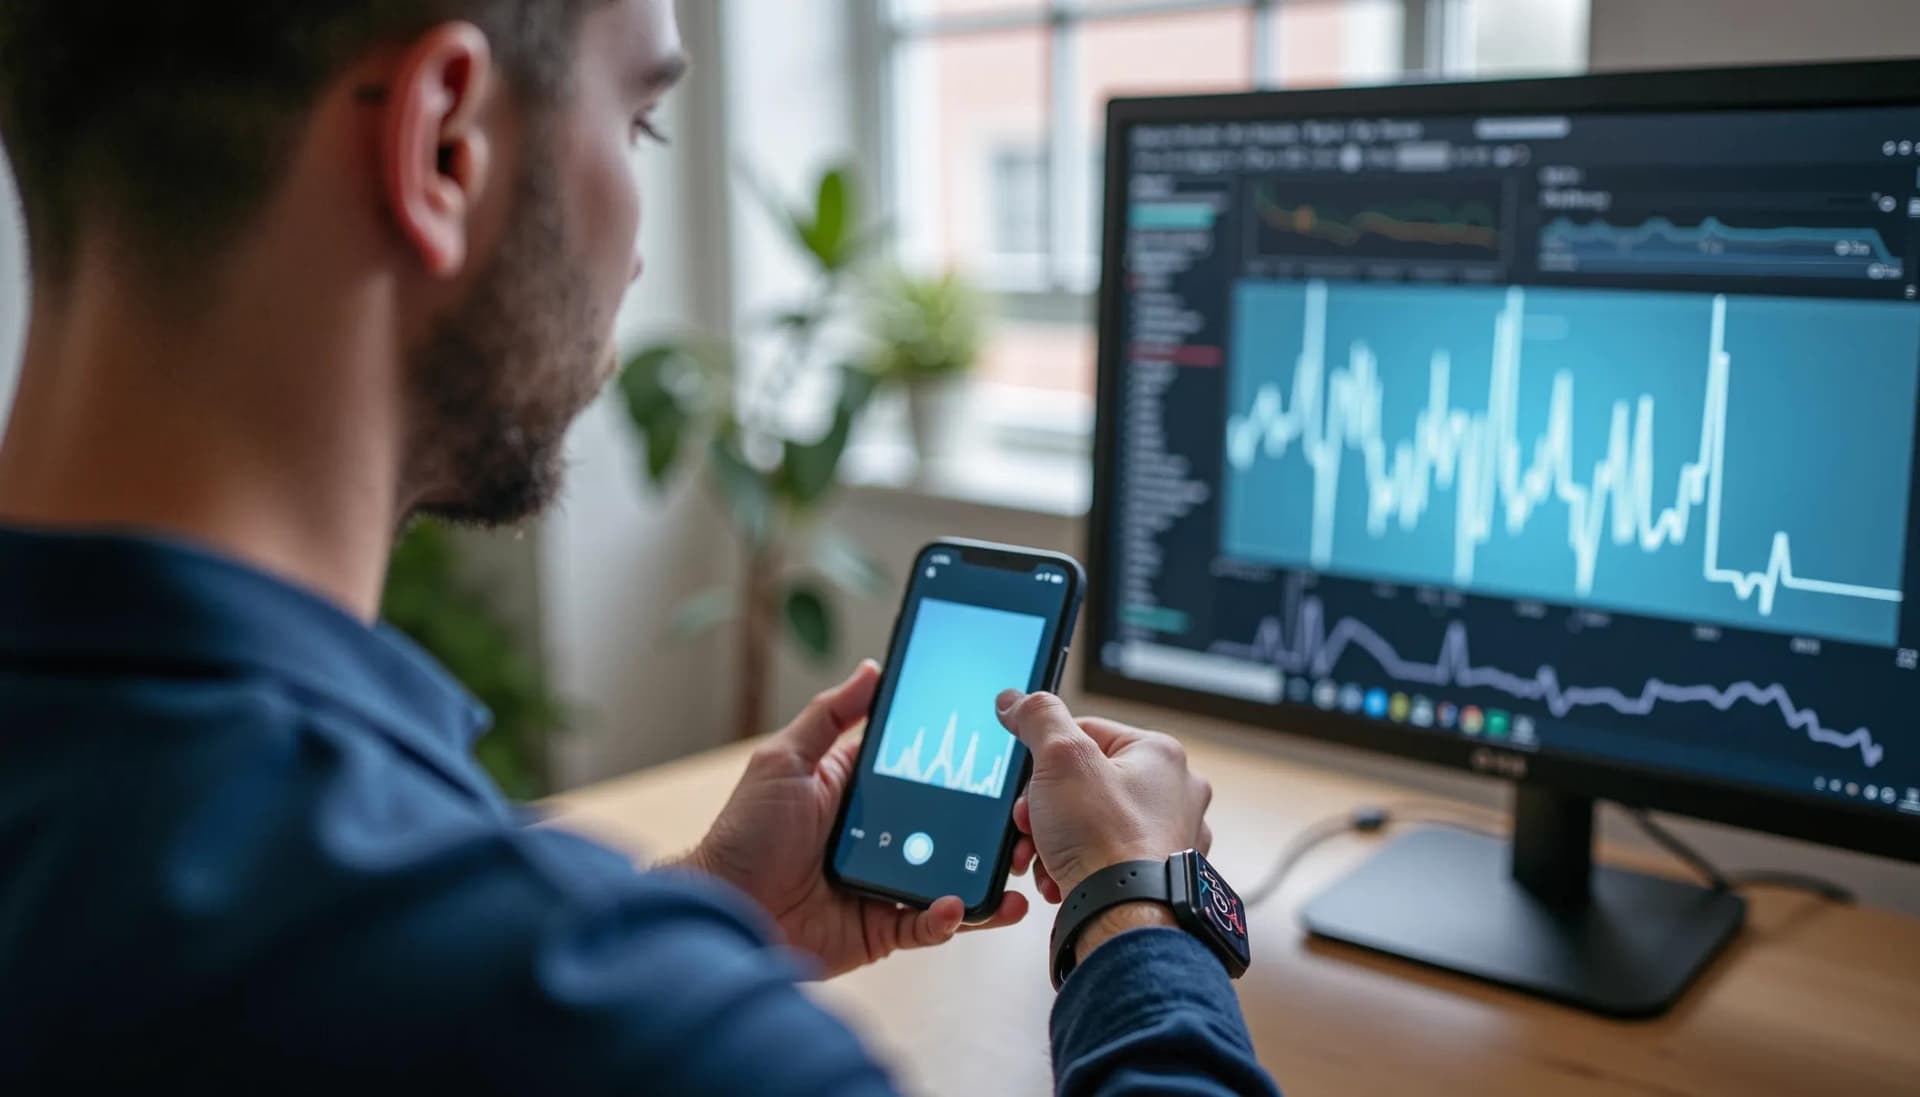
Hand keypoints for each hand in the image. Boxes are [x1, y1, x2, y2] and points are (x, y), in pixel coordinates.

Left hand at [679, 662, 1029, 978]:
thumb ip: (830, 716)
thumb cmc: (743, 833)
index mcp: (860, 792)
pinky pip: (926, 924)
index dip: (957, 762)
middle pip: (947, 826)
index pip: (920, 769)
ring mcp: (884, 882)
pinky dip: (948, 917)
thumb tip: (873, 669)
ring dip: (985, 872)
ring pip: (950, 876)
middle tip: (1021, 813)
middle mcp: (880, 836)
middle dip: (987, 822)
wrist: (721, 908)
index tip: (998, 750)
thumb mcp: (784, 760)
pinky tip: (959, 905)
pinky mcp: (882, 928)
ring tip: (1014, 864)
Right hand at [995, 691, 1212, 903]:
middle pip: (1087, 783)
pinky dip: (1078, 866)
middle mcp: (1176, 793)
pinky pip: (1106, 860)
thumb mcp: (1061, 760)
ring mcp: (1172, 837)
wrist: (1124, 919)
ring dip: (1056, 839)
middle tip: (1029, 826)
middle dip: (1047, 808)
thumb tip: (1018, 700)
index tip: (1027, 786)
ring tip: (1042, 859)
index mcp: (1160, 755)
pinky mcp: (1159, 874)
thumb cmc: (1104, 842)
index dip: (1045, 760)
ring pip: (1093, 824)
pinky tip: (1061, 879)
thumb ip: (1039, 718)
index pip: (1086, 733)